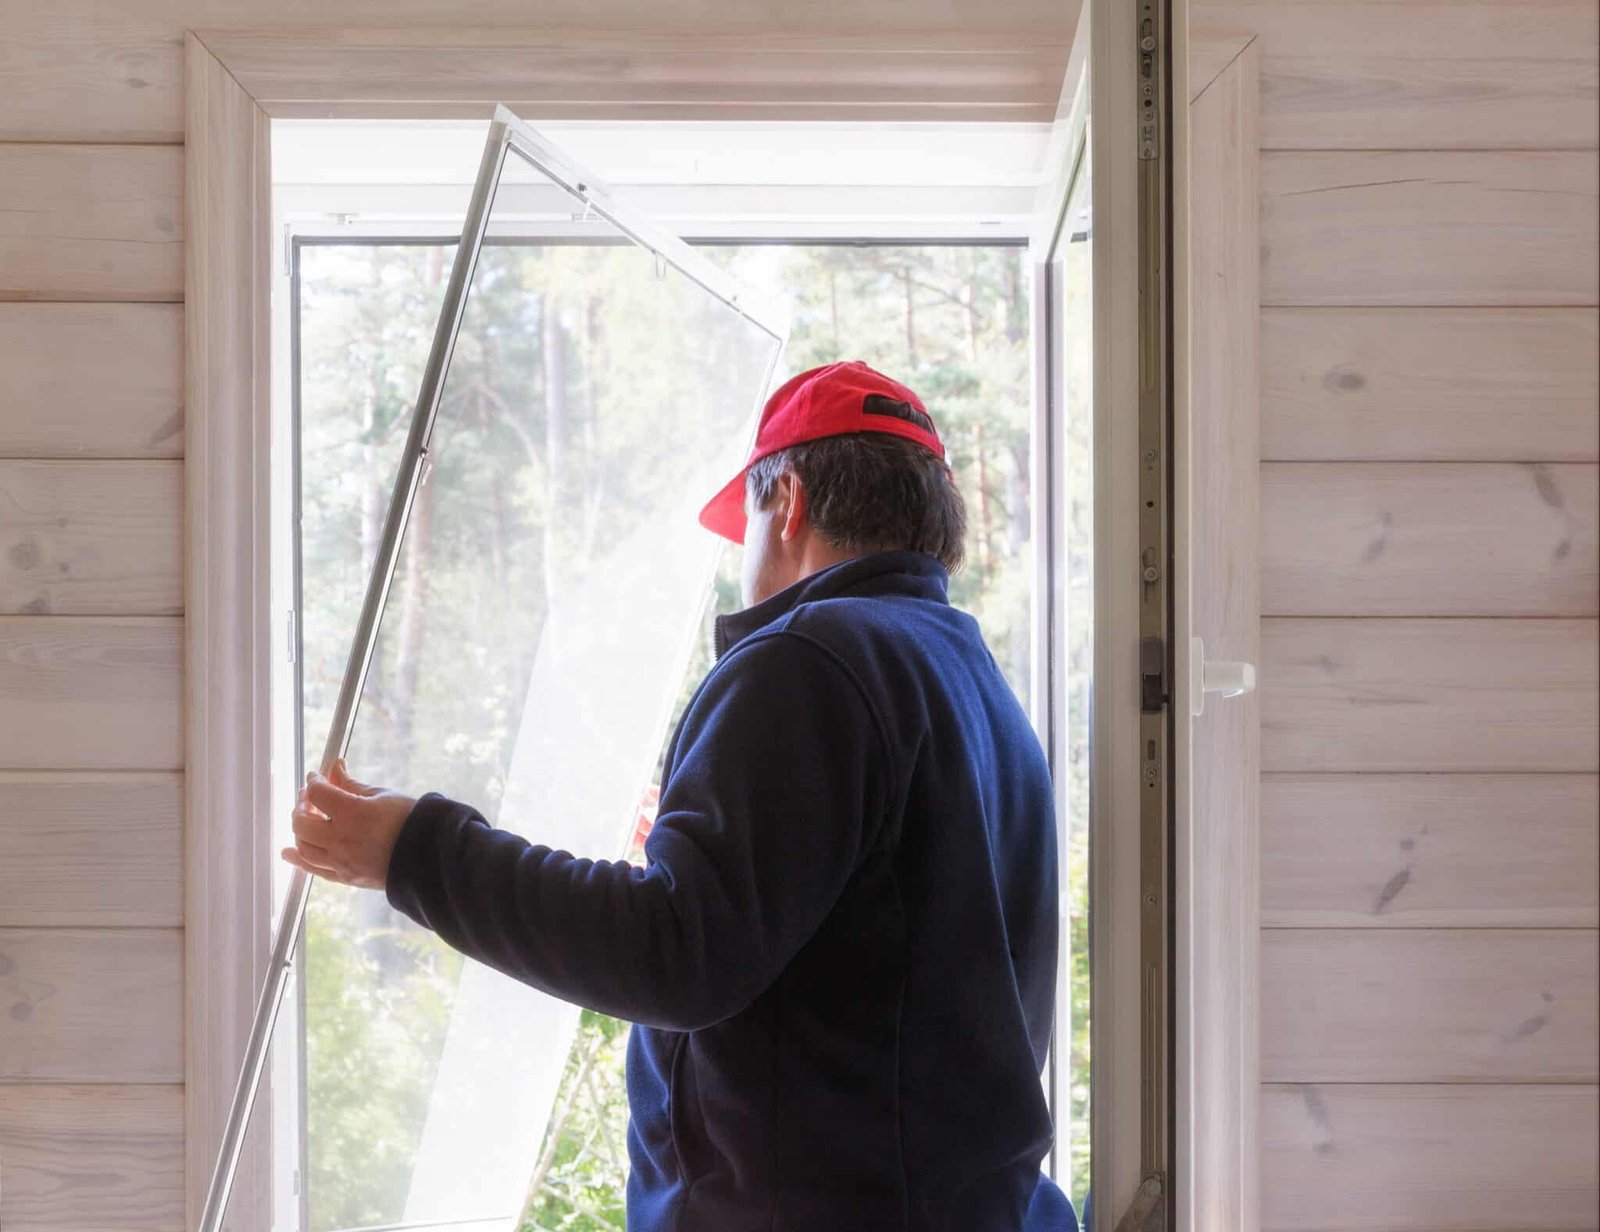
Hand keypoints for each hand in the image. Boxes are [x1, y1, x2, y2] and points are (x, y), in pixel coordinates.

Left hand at [282, 759, 415, 890]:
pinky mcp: (346, 877)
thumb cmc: (411, 821)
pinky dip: (299, 859)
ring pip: (303, 846)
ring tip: (307, 819)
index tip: (316, 776)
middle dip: (301, 806)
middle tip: (309, 798)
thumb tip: (334, 768)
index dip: (314, 781)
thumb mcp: (382, 795)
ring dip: (299, 830)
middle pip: (301, 822)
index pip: (318, 793)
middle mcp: (341, 839)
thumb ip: (352, 784)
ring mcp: (341, 861)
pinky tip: (289, 852)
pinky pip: (314, 869)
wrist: (430, 857)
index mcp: (353, 813)